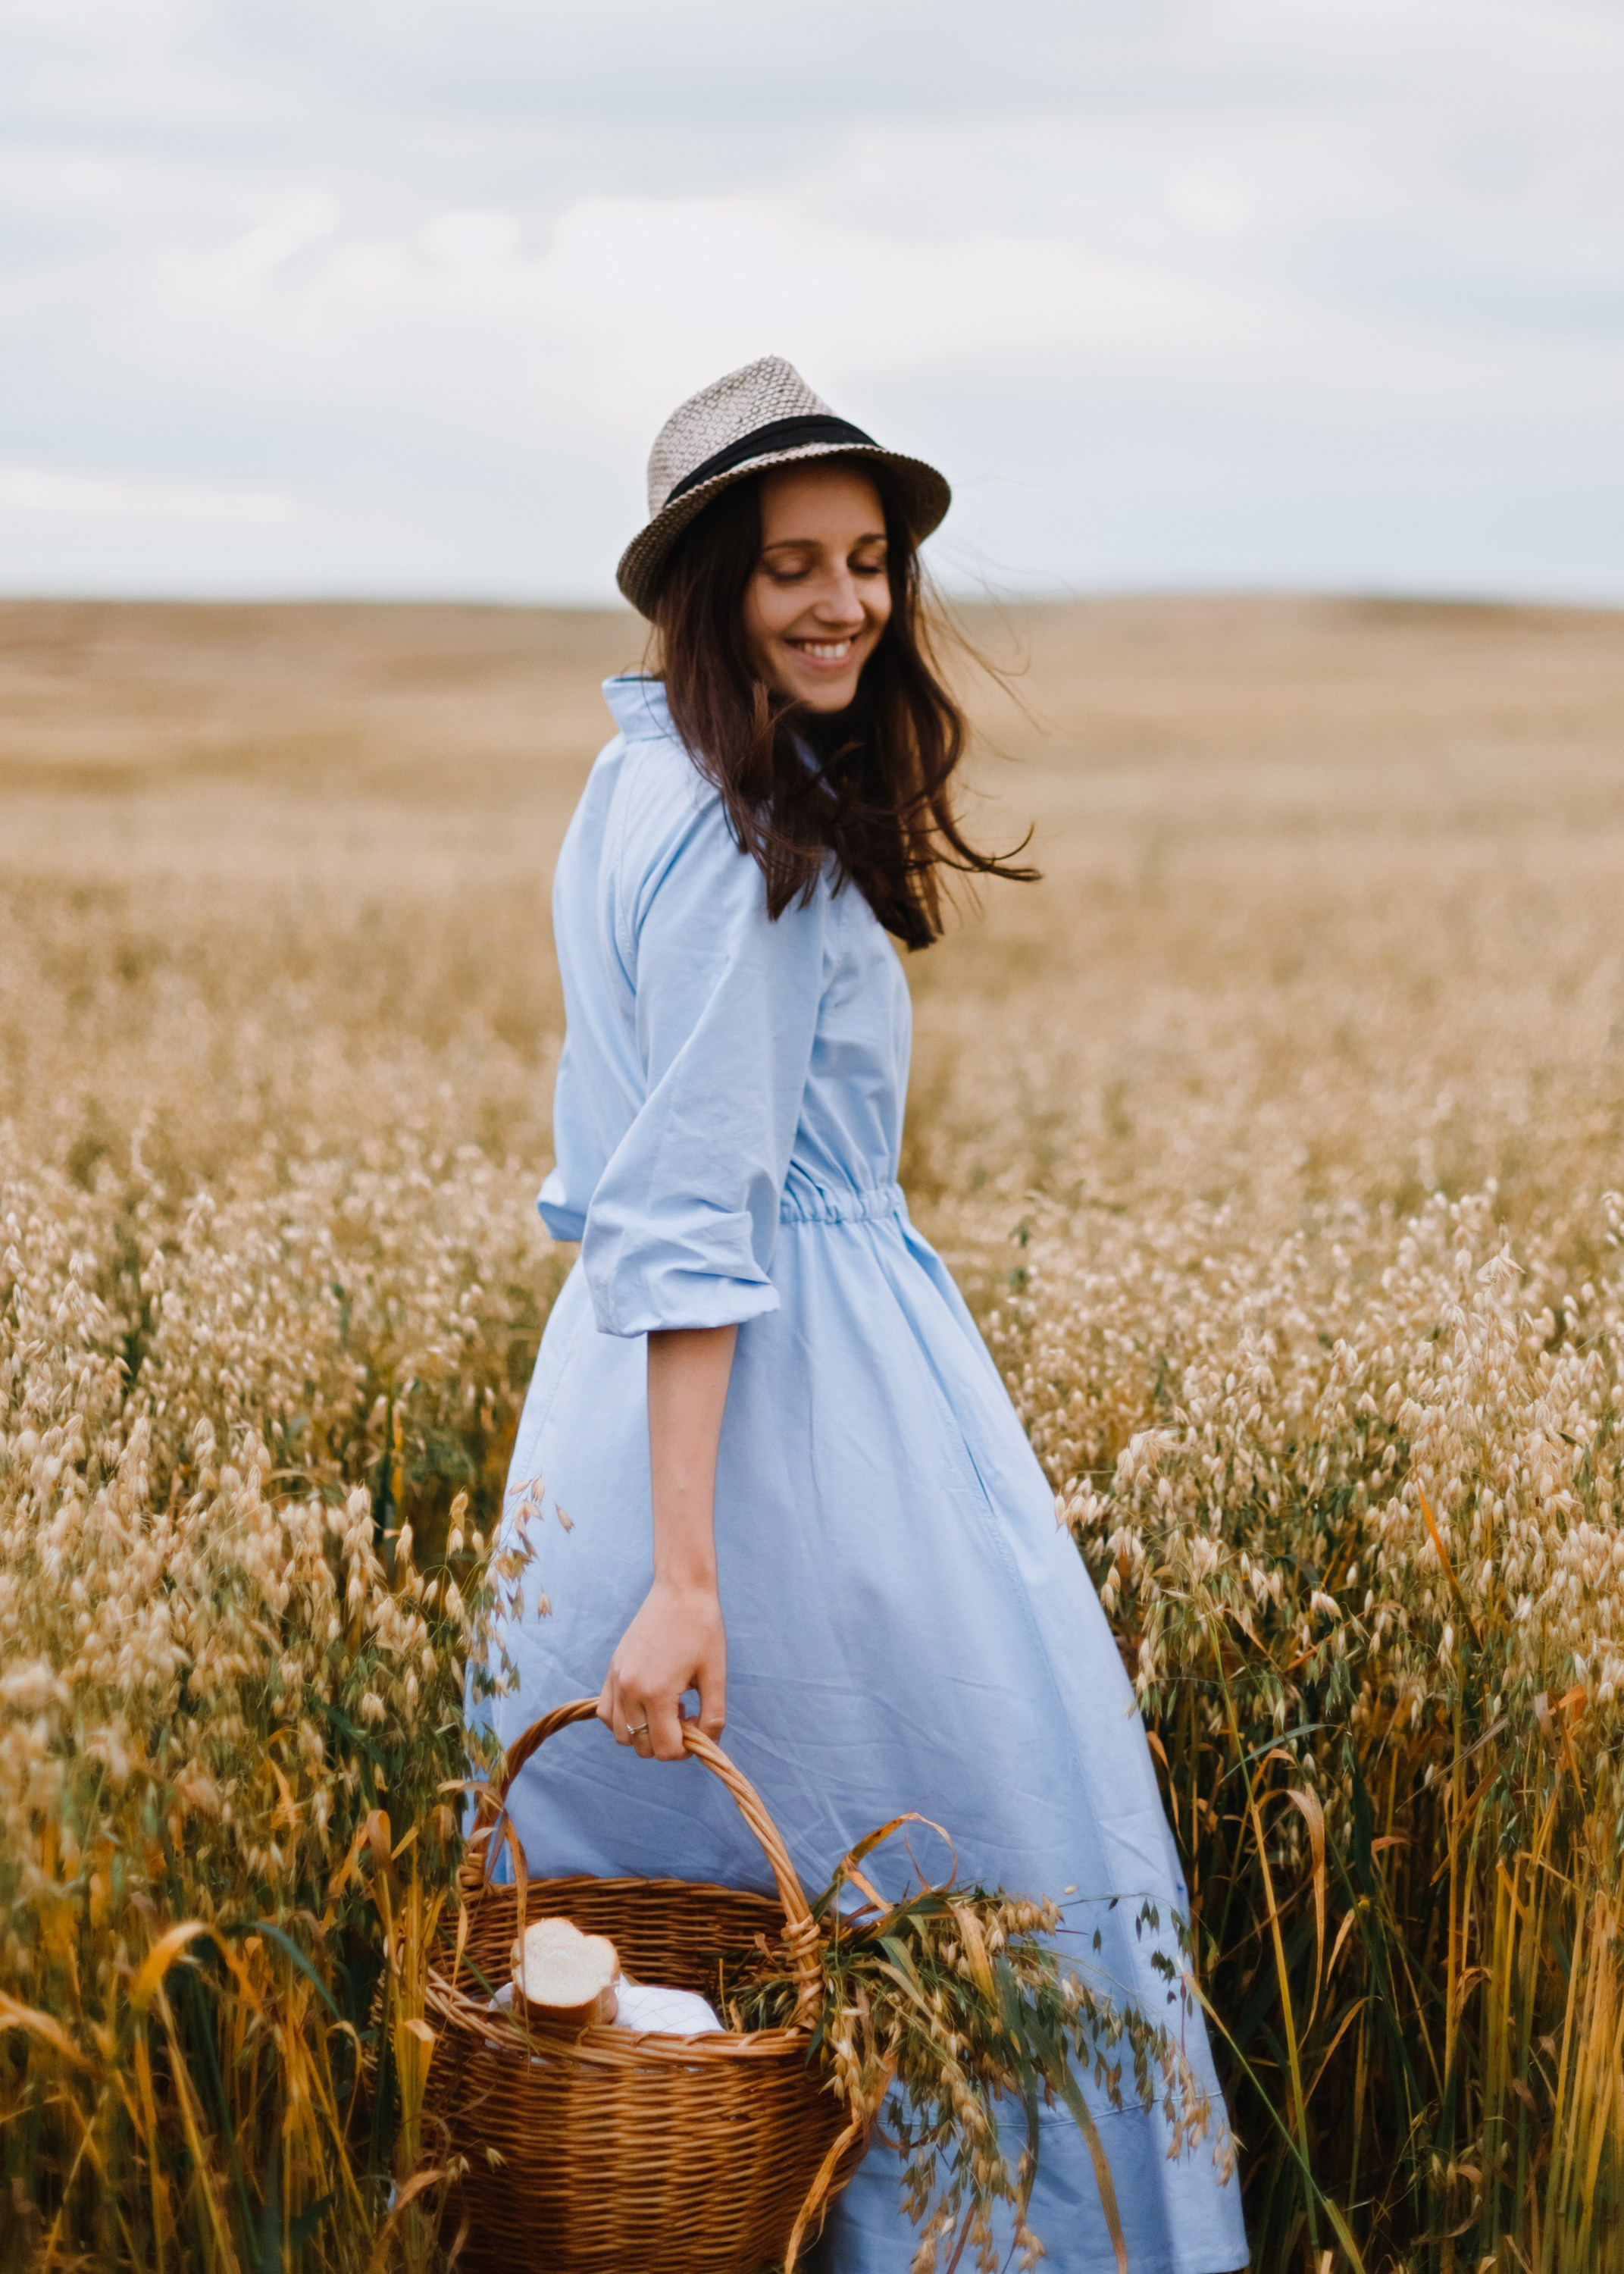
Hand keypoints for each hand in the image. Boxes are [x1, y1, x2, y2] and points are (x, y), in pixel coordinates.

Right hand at [598, 1578, 725, 1761]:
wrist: (681, 1590)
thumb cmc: (703, 1629)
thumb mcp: (716, 1676)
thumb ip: (713, 1717)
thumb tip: (705, 1744)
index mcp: (657, 1693)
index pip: (665, 1750)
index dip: (685, 1750)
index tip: (697, 1727)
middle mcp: (629, 1689)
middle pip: (642, 1746)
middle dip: (665, 1741)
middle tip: (685, 1714)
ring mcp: (616, 1679)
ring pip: (620, 1734)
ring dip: (643, 1732)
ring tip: (665, 1707)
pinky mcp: (611, 1669)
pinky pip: (605, 1712)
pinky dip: (622, 1719)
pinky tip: (645, 1703)